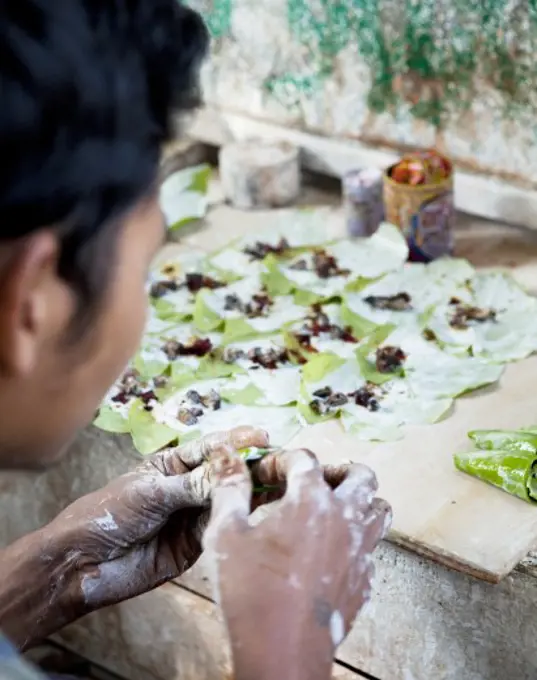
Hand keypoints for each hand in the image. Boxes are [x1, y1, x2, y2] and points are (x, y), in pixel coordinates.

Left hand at [48, 426, 269, 612]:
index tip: (263, 437)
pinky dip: (242, 517)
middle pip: (226, 472)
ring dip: (254, 490)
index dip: (237, 441)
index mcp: (173, 464)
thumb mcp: (151, 493)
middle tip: (282, 462)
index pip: (211, 448)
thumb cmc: (109, 515)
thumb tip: (232, 473)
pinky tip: (263, 510)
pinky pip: (223, 526)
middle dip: (252, 465)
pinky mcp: (198, 543)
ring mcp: (195, 515)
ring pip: (229, 498)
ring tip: (283, 482)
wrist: (83, 564)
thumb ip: (192, 485)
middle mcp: (189, 486)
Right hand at [203, 449, 390, 679]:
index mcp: (311, 499)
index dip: (282, 460)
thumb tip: (228, 458)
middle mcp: (344, 518)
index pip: (305, 460)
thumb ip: (230, 490)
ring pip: (379, 511)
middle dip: (338, 471)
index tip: (264, 475)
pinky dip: (357, 541)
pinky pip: (372, 549)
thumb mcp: (227, 534)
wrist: (283, 651)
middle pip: (361, 476)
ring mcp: (361, 550)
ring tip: (334, 509)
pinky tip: (332, 552)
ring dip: (360, 502)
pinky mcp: (365, 581)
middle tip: (315, 481)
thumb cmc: (251, 591)